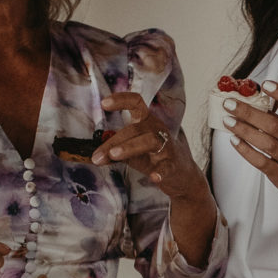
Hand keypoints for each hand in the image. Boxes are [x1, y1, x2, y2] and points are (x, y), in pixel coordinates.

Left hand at [93, 92, 207, 203]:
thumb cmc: (154, 157)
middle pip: (134, 129)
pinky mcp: (173, 164)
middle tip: (98, 155)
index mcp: (147, 121)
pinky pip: (167, 166)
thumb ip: (115, 151)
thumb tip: (95, 157)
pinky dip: (160, 171)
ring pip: (149, 141)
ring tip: (114, 156)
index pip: (136, 103)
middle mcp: (157, 129)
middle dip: (114, 142)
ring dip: (129, 147)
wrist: (181, 174)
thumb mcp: (133, 150)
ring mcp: (166, 146)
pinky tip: (154, 177)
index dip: (121, 100)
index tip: (104, 103)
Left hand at [224, 82, 277, 210]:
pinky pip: (260, 161)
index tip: (265, 84)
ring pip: (265, 142)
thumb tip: (253, 103)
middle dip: (248, 112)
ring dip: (243, 130)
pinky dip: (245, 150)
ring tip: (228, 121)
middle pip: (273, 124)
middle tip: (230, 104)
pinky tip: (234, 140)